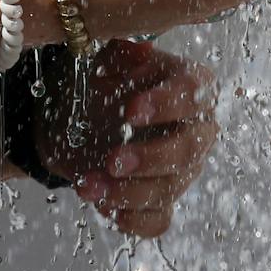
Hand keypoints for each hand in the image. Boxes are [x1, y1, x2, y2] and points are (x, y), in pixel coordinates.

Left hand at [36, 40, 218, 236]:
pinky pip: (158, 220)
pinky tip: (105, 208)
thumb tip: (140, 50)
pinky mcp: (160, 200)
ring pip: (170, 189)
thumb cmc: (102, 81)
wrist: (75, 119)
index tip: (132, 111)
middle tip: (112, 161)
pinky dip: (133, 219)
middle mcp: (195, 129)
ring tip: (89, 187)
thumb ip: (121, 52)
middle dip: (151, 157)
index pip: (194, 93)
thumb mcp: (105, 58)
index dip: (167, 104)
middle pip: (189, 149)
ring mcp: (181, 170)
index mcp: (189, 85)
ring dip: (128, 192)